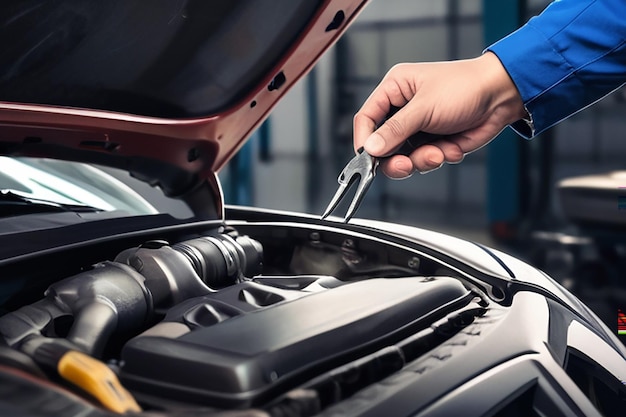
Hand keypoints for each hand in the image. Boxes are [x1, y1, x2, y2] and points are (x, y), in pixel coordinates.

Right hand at [353, 52, 526, 177]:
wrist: (501, 96)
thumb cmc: (466, 87)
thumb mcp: (424, 107)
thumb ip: (395, 130)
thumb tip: (371, 147)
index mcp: (395, 90)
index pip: (367, 119)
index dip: (365, 140)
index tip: (368, 158)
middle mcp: (403, 110)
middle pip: (382, 145)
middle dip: (395, 159)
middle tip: (406, 165)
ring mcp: (418, 128)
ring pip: (403, 157)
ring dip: (421, 160)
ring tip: (438, 153)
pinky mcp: (433, 142)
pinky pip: (424, 161)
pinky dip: (438, 158)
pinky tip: (451, 147)